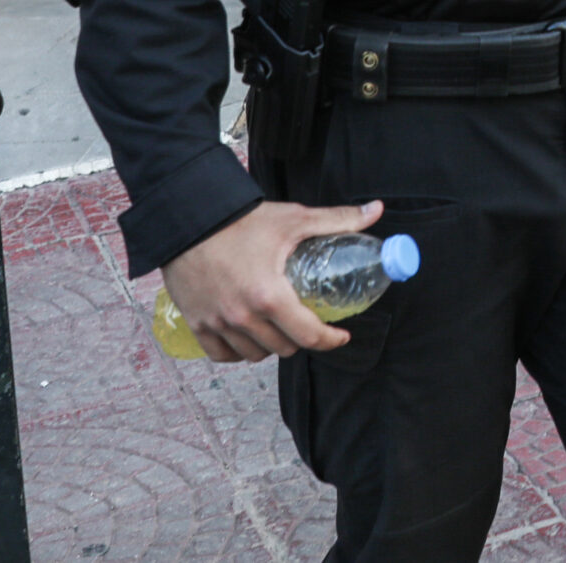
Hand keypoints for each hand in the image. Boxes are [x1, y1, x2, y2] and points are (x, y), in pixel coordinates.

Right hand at [158, 199, 383, 361]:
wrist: (189, 219)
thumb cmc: (241, 221)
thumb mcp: (293, 219)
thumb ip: (336, 219)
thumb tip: (376, 210)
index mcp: (269, 296)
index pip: (309, 336)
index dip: (331, 340)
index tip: (341, 335)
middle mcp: (242, 317)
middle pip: (284, 348)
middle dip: (301, 338)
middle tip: (307, 321)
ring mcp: (217, 324)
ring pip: (254, 354)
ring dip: (271, 345)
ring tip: (278, 327)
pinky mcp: (197, 324)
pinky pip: (223, 355)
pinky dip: (238, 350)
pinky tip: (248, 336)